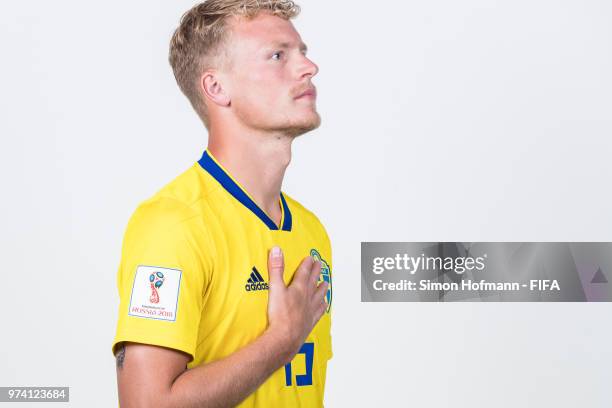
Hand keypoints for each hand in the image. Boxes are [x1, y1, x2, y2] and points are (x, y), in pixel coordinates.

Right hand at [265, 246, 328, 363]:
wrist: (285, 337)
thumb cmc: (279, 314)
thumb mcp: (274, 288)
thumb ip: (276, 269)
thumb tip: (276, 250)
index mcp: (298, 288)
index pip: (304, 272)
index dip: (307, 264)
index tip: (311, 258)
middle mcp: (307, 298)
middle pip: (313, 282)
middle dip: (316, 272)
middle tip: (320, 265)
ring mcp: (310, 310)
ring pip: (319, 296)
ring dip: (322, 288)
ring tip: (326, 283)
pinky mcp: (310, 322)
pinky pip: (319, 311)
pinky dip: (323, 306)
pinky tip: (325, 305)